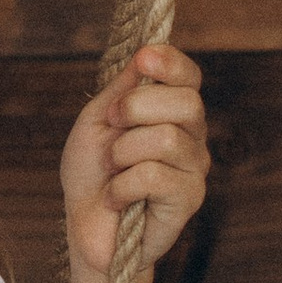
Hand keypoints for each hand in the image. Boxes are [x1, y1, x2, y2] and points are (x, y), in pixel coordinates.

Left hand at [61, 43, 210, 282]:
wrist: (86, 229)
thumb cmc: (91, 175)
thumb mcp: (96, 122)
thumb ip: (121, 90)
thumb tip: (145, 53)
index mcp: (171, 112)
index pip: (189, 77)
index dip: (170, 63)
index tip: (143, 60)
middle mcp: (191, 136)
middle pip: (185, 102)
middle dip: (135, 109)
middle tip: (111, 127)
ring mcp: (194, 168)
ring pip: (166, 139)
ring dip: (123, 153)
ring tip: (112, 171)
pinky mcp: (189, 199)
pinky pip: (155, 176)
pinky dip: (122, 186)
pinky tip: (116, 198)